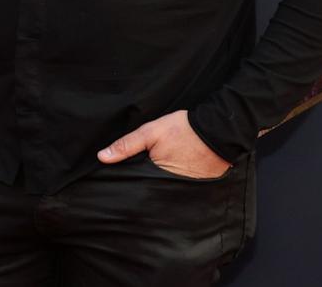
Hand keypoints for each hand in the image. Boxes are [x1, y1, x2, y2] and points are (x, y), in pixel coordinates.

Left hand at [97, 109, 231, 179]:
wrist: (219, 129)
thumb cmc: (184, 130)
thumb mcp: (150, 132)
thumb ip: (126, 145)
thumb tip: (102, 157)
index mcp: (157, 175)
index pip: (138, 186)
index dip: (130, 183)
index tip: (119, 184)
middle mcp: (173, 187)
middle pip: (152, 190)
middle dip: (144, 187)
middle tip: (140, 180)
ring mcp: (188, 188)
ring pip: (167, 191)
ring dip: (161, 187)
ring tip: (156, 180)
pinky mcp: (200, 187)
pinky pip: (183, 189)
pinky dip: (177, 185)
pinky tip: (174, 177)